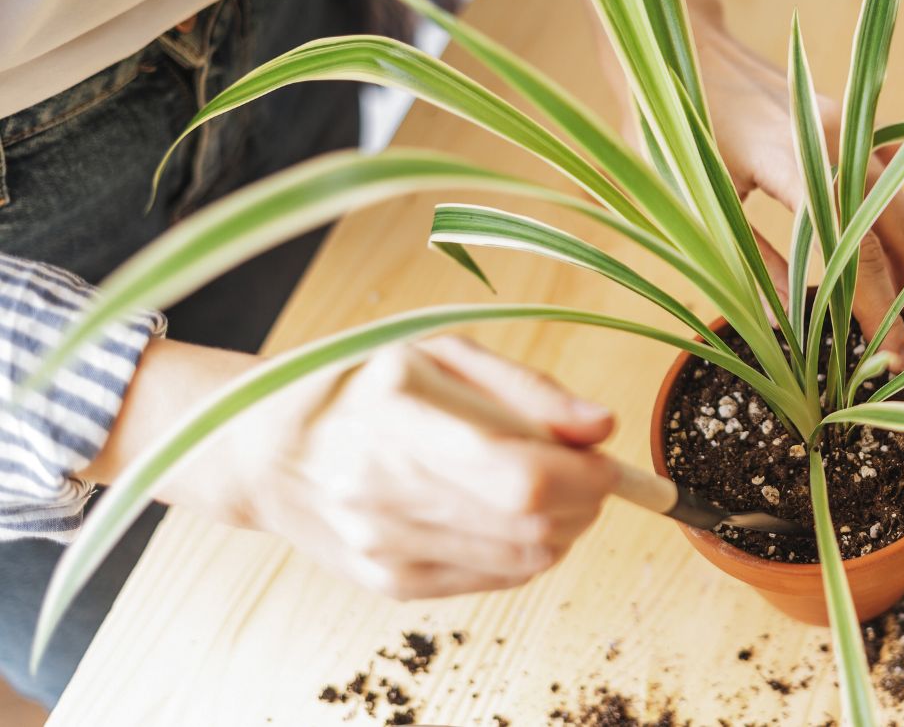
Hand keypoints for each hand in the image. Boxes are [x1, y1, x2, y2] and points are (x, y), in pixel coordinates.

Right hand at [143, 336, 617, 600]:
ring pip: (526, 558)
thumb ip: (528, 391)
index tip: (604, 457)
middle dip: (587, 500)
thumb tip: (600, 427)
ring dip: (564, 526)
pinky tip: (509, 515)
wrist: (265, 452)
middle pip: (533, 523)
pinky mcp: (392, 583)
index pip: (520, 474)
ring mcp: (386, 547)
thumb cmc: (360, 389)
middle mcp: (384, 491)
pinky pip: (498, 578)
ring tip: (549, 488)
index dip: (584, 474)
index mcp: (396, 416)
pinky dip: (528, 548)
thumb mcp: (441, 355)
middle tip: (588, 470)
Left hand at [608, 22, 903, 366]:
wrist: (676, 45)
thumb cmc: (670, 128)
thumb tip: (793, 328)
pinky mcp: (853, 118)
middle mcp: (832, 137)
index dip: (878, 306)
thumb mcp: (698, 207)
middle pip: (896, 227)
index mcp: (789, 159)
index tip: (892, 356)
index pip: (854, 246)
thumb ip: (752, 264)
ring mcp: (849, 123)